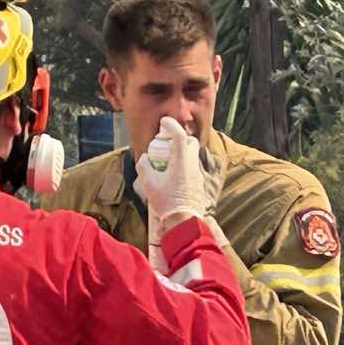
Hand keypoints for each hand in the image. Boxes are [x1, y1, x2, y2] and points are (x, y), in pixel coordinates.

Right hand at [136, 118, 214, 265]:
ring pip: (192, 155)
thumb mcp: (149, 184)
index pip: (180, 135)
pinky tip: (173, 175)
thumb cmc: (167, 203)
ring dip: (181, 152)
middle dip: (179, 138)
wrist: (184, 222)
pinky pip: (192, 168)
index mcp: (182, 162)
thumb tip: (145, 158)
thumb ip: (144, 166)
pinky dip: (183, 165)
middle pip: (190, 142)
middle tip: (166, 143)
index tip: (164, 122)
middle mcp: (193, 165)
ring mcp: (198, 175)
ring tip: (167, 160)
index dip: (171, 125)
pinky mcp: (199, 184)